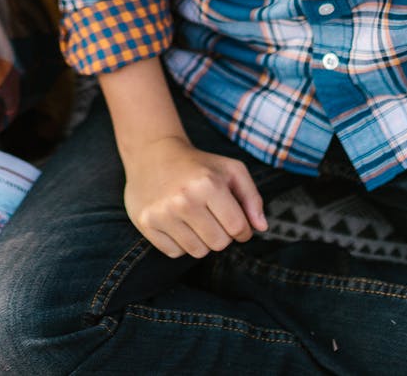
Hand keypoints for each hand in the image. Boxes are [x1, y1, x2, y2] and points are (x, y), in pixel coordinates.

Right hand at [122, 134, 267, 258]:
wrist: (153, 152)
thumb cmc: (198, 164)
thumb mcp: (231, 170)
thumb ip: (252, 198)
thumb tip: (260, 227)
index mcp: (208, 184)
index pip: (238, 229)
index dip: (242, 229)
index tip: (234, 221)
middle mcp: (183, 200)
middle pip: (219, 244)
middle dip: (221, 234)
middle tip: (212, 216)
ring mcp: (162, 213)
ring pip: (197, 252)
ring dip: (201, 240)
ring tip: (194, 219)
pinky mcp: (146, 223)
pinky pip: (175, 253)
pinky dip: (180, 243)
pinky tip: (176, 222)